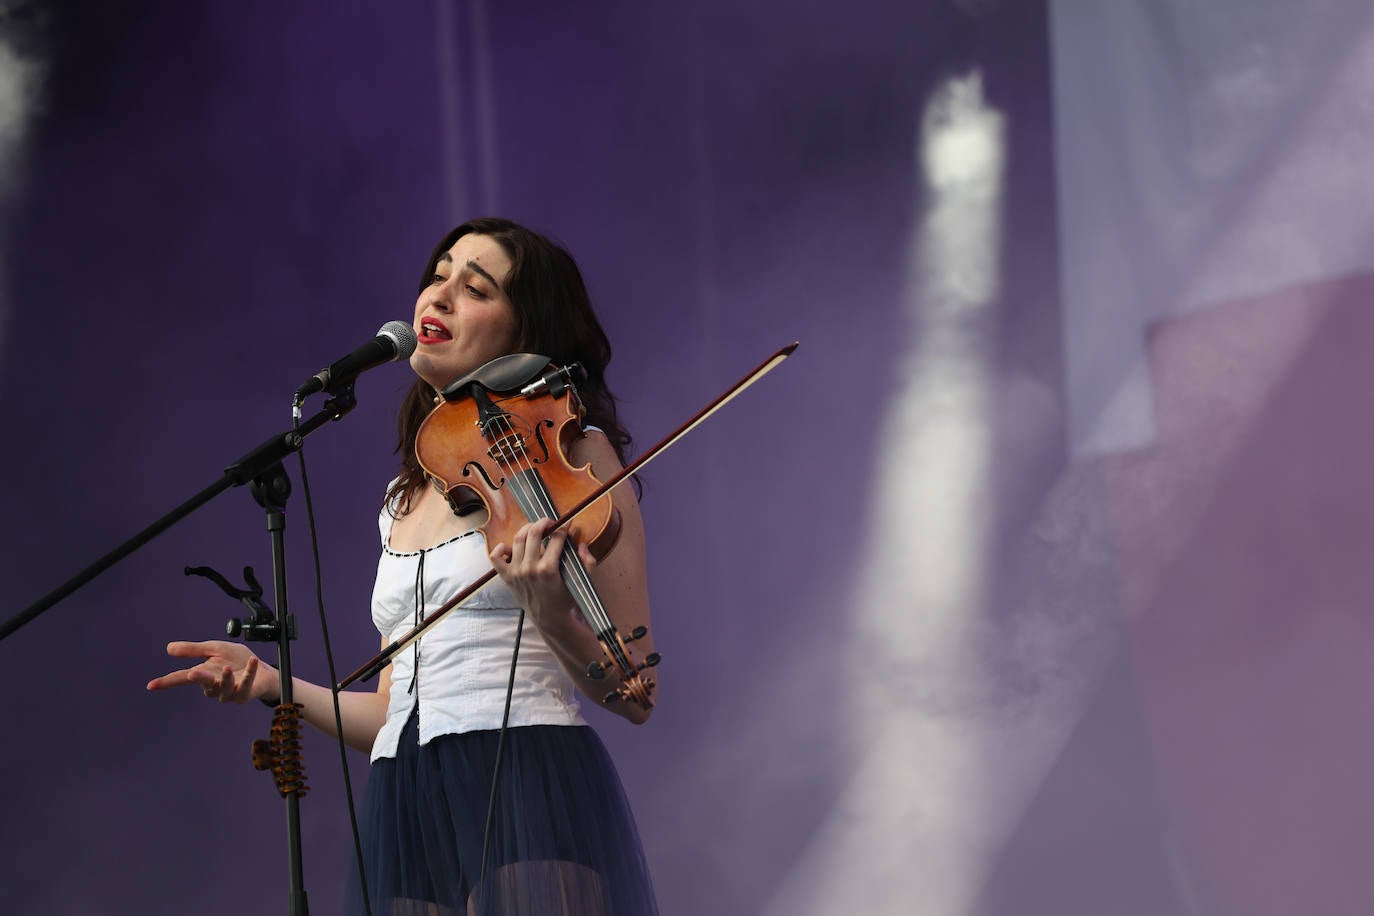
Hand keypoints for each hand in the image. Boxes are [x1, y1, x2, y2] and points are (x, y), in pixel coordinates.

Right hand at [146, 640, 278, 704]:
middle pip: (204, 684)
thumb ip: (194, 650)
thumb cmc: (236, 659)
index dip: (167, 682)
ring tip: (228, 667)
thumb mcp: (214, 649)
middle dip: (200, 679)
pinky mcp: (246, 693)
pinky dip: (250, 672)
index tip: (152, 685)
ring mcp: (230, 692)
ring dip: (226, 678)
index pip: (182, 678)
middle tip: (194, 673)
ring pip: (225, 689)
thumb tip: (169, 648)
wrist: (261, 668)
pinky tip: (253, 661)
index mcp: (205, 674)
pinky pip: (247, 684)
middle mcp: (215, 686)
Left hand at [489, 518, 595, 628]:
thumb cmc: (565, 600)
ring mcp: (516, 572)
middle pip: (534, 533)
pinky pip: (496, 557)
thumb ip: (587, 562)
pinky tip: (512, 547)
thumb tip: (581, 544)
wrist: (549, 619)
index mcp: (549, 569)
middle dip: (544, 522)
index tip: (568, 523)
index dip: (564, 527)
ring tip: (535, 530)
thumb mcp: (580, 582)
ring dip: (527, 529)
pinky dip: (501, 548)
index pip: (556, 538)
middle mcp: (530, 569)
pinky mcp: (507, 577)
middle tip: (550, 523)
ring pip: (517, 539)